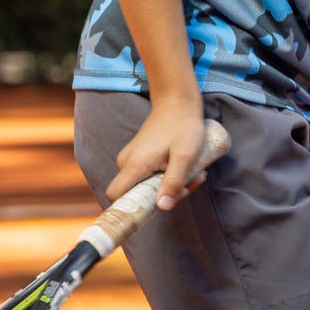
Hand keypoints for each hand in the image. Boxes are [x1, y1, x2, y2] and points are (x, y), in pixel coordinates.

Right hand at [106, 94, 206, 210]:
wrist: (178, 101)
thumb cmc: (183, 126)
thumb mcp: (185, 155)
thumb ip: (174, 181)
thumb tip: (163, 207)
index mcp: (135, 164)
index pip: (116, 196)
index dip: (130, 207)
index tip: (157, 207)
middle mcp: (127, 162)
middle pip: (136, 194)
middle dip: (164, 196)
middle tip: (190, 184)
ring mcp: (132, 158)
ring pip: (145, 186)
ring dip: (170, 186)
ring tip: (194, 173)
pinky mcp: (139, 156)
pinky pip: (148, 176)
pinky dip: (167, 176)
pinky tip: (186, 167)